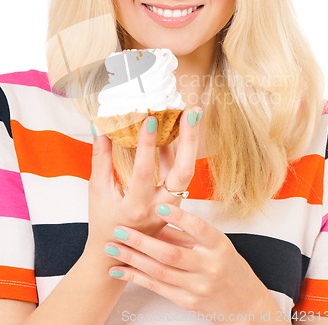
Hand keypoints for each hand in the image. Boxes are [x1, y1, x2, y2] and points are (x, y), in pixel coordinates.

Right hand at [86, 108, 201, 254]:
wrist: (120, 253)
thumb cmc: (104, 222)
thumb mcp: (97, 192)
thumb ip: (100, 160)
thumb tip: (101, 130)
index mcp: (136, 207)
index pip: (144, 171)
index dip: (146, 145)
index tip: (150, 119)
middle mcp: (159, 207)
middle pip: (183, 172)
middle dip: (190, 140)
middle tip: (192, 112)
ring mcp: (171, 205)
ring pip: (187, 172)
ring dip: (190, 142)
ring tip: (192, 115)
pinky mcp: (175, 200)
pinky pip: (180, 173)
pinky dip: (179, 151)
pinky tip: (178, 130)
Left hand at [105, 204, 283, 319]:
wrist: (244, 302)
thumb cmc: (226, 265)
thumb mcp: (213, 243)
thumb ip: (185, 233)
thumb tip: (153, 218)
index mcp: (217, 246)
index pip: (198, 228)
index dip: (179, 217)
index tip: (158, 205)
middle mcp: (208, 267)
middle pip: (171, 253)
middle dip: (141, 241)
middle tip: (120, 229)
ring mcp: (197, 287)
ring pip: (159, 271)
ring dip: (132, 258)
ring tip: (112, 247)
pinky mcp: (186, 302)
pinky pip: (156, 287)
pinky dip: (135, 277)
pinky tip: (120, 269)